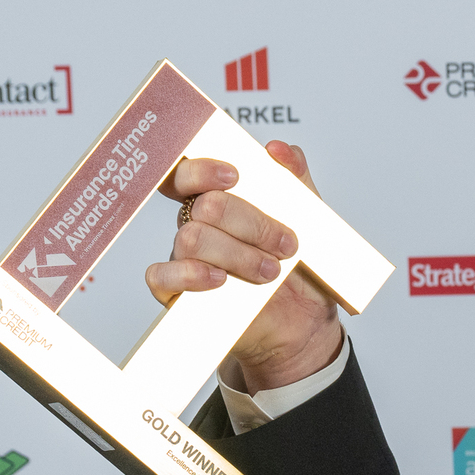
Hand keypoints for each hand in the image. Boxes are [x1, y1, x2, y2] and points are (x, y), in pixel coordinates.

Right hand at [145, 141, 344, 392]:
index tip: (235, 175)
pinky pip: (161, 275)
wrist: (305, 325)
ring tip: (271, 271)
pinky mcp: (178, 292)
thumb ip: (298, 183)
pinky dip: (192, 275)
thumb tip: (281, 149)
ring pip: (191, 238)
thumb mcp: (313, 224)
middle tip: (286, 244)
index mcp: (221, 201)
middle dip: (251, 223)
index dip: (202, 168)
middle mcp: (198, 225)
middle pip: (203, 206)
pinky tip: (221, 280)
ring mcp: (185, 258)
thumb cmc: (303, 273)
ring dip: (238, 253)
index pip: (190, 173)